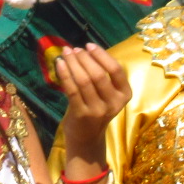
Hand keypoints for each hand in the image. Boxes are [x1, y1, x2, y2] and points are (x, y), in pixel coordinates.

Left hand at [55, 44, 131, 162]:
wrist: (86, 138)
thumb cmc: (96, 109)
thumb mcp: (106, 94)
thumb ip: (102, 75)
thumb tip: (84, 50)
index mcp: (124, 95)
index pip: (116, 70)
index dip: (101, 55)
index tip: (89, 45)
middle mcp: (114, 104)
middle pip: (98, 74)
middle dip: (84, 58)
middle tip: (73, 49)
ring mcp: (98, 110)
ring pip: (84, 80)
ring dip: (73, 63)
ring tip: (66, 53)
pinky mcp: (82, 114)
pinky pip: (72, 89)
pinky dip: (65, 73)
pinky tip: (59, 63)